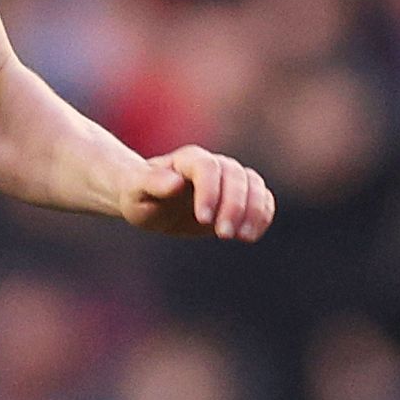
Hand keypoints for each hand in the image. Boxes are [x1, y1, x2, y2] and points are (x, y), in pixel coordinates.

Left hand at [120, 145, 273, 242]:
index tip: (202, 219)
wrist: (151, 203)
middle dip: (233, 205)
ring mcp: (228, 179)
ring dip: (253, 210)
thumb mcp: (137, 193)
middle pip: (234, 175)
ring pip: (253, 184)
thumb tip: (176, 183)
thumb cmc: (140, 197)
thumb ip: (154, 185)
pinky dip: (262, 214)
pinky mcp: (239, 196)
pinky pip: (262, 198)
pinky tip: (250, 235)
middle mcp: (211, 165)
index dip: (209, 191)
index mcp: (186, 161)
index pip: (206, 168)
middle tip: (223, 235)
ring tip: (242, 237)